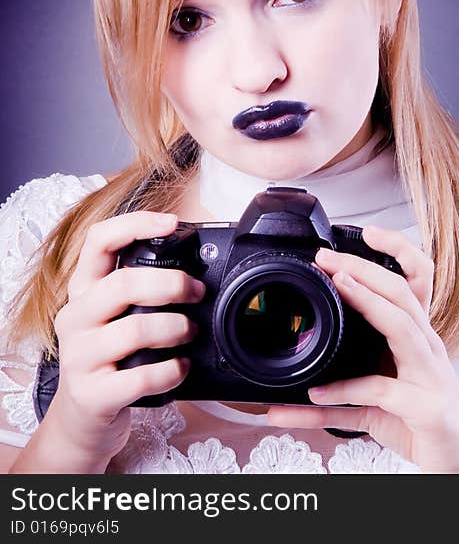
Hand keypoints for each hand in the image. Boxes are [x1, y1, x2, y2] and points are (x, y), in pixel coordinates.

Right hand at [43, 211, 202, 469]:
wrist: (84, 420)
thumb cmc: (114, 360)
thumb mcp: (119, 318)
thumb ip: (144, 293)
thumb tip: (199, 270)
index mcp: (84, 291)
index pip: (98, 241)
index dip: (135, 224)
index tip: (173, 223)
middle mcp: (75, 318)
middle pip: (123, 284)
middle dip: (172, 285)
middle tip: (197, 293)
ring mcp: (79, 357)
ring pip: (135, 329)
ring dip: (176, 329)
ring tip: (190, 333)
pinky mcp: (92, 394)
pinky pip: (141, 376)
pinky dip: (171, 371)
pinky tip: (182, 368)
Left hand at [266, 225, 458, 472]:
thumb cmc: (425, 424)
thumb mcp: (384, 403)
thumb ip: (347, 394)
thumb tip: (305, 393)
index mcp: (419, 339)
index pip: (415, 282)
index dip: (396, 252)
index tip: (364, 233)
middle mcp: (427, 349)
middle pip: (401, 293)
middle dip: (364, 269)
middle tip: (327, 258)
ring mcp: (430, 375)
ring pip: (402, 326)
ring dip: (368, 302)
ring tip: (337, 287)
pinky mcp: (426, 408)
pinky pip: (380, 393)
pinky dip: (344, 392)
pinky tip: (317, 395)